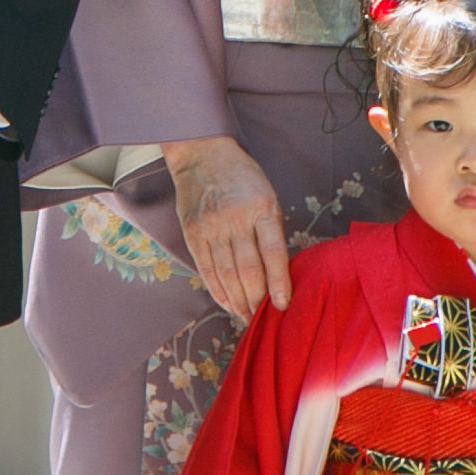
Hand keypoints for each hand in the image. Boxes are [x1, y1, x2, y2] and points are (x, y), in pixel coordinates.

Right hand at [164, 135, 291, 321]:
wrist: (202, 156)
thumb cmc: (243, 177)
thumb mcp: (267, 196)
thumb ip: (272, 231)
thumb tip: (278, 272)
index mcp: (261, 208)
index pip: (272, 252)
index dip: (278, 282)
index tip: (282, 305)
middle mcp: (234, 219)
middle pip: (247, 270)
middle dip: (257, 299)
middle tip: (264, 318)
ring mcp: (211, 228)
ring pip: (226, 275)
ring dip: (238, 301)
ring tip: (247, 317)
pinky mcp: (193, 234)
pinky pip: (206, 270)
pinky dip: (218, 291)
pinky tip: (228, 304)